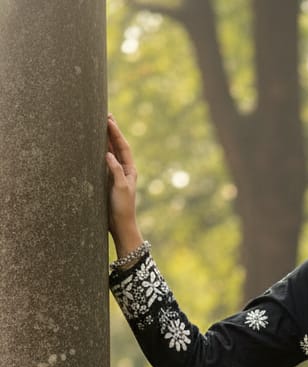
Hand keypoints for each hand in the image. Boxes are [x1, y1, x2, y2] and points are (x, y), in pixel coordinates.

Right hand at [105, 115, 141, 253]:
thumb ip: (116, 170)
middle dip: (111, 131)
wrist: (120, 225)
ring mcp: (114, 174)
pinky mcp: (106, 180)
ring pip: (110, 152)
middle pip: (117, 146)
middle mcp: (123, 170)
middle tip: (104, 115)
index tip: (109, 120)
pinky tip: (94, 144)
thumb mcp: (121, 188)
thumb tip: (108, 154)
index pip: (122, 147)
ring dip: (105, 139)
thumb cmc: (123, 208)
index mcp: (129, 170)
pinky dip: (99, 151)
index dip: (116, 133)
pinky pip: (103, 162)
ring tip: (99, 124)